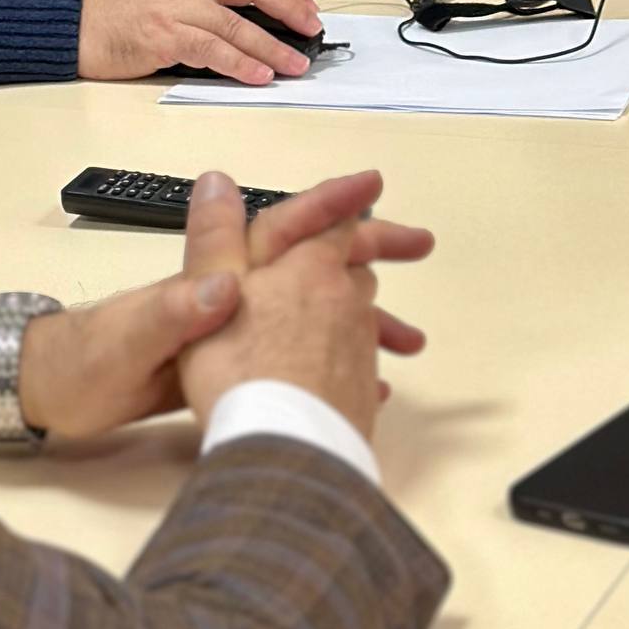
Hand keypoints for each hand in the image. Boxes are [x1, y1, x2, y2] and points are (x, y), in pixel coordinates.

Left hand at [17, 169, 433, 440]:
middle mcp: (223, 294)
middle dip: (364, 249)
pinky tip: (365, 385)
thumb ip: (176, 310)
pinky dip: (333, 365)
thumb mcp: (127, 338)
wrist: (45, 399)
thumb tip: (228, 282)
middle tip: (419, 245)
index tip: (374, 189)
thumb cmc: (80, 363)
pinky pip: (294, 357)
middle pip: (306, 261)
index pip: (275, 227)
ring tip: (412, 338)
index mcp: (205, 276)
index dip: (325, 206)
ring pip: (308, 311)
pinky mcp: (224, 368)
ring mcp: (227, 329)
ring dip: (360, 315)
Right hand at [77, 0, 326, 85]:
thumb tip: (255, 20)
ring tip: (296, 62)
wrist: (75, 22)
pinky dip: (241, 63)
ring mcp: (176, 6)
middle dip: (290, 8)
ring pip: (238, 24)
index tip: (306, 8)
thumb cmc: (118, 10)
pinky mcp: (165, 35)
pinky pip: (213, 50)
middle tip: (312, 28)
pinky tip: (259, 73)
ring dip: (273, 46)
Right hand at [178, 170, 428, 442]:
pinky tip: (371, 385)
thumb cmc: (237, 368)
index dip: (347, 200)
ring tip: (404, 331)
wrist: (282, 448)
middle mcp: (343, 300)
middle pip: (360, 267)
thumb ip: (215, 237)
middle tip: (419, 242)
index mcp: (308, 267)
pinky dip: (364, 364)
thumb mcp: (209, 293)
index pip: (335, 221)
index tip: (375, 183)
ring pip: (368, 317)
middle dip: (379, 250)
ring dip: (380, 314)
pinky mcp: (360, 390)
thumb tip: (216, 180)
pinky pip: (365, 366)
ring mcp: (357, 347)